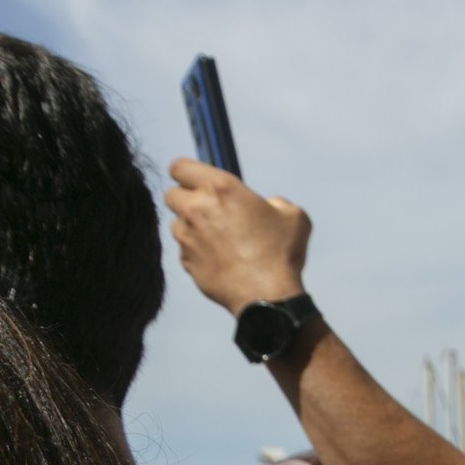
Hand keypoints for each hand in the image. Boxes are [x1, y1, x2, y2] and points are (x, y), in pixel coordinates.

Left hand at [165, 159, 311, 316]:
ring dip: (190, 227)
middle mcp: (197, 208)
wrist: (267, 297)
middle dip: (186, 200)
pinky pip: (184, 250)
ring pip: (176, 223)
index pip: (179, 167)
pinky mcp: (186, 261)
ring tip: (217, 239)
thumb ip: (276, 202)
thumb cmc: (281, 254)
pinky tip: (219, 260)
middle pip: (171, 194)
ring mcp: (188, 236)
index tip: (198, 182)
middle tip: (209, 211)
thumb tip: (269, 205)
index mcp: (221, 188)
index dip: (187, 173)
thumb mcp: (293, 217)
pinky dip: (196, 252)